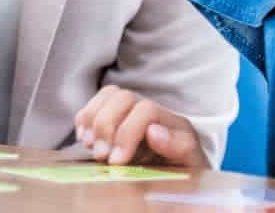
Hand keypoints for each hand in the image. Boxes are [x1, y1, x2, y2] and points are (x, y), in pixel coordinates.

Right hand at [73, 85, 210, 168]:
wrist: (180, 178)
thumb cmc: (184, 173)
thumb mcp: (190, 164)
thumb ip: (178, 147)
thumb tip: (154, 132)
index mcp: (173, 123)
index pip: (146, 110)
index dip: (127, 132)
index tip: (116, 161)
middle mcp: (152, 112)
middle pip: (123, 97)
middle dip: (106, 125)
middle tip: (100, 155)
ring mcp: (134, 112)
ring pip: (109, 96)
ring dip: (93, 119)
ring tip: (90, 145)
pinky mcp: (117, 118)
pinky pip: (97, 104)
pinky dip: (85, 118)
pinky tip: (85, 138)